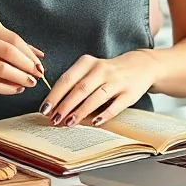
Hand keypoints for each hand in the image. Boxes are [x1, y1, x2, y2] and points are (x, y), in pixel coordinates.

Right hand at [0, 20, 45, 94]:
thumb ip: (18, 44)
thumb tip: (40, 56)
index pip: (14, 40)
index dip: (29, 54)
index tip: (39, 65)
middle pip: (8, 54)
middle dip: (27, 66)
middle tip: (37, 76)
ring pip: (1, 70)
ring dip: (20, 78)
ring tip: (30, 82)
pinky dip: (8, 88)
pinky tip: (17, 88)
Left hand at [40, 50, 158, 126]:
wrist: (140, 65)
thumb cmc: (107, 71)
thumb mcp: (90, 69)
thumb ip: (74, 83)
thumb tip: (54, 105)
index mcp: (87, 62)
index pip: (67, 79)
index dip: (55, 95)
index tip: (45, 109)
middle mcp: (102, 69)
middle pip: (80, 89)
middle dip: (65, 106)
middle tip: (54, 119)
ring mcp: (117, 81)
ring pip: (96, 97)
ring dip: (81, 112)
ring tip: (69, 123)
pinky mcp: (129, 93)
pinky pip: (115, 105)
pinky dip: (104, 114)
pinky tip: (94, 123)